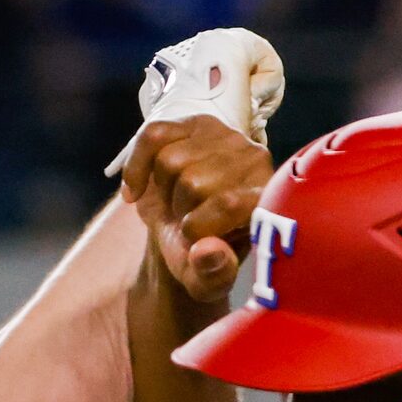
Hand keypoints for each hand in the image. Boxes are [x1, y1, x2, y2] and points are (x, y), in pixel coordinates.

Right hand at [118, 116, 273, 304]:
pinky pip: (152, 137)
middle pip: (192, 182)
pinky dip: (136, 167)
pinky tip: (139, 189)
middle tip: (185, 219)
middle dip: (177, 209)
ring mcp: (225, 136)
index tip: (193, 240)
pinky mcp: (195, 123)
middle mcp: (254, 160)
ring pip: (170, 159)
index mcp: (265, 201)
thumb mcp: (205, 279)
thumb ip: (211, 275)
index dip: (197, 227)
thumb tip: (206, 252)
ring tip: (175, 201)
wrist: (184, 229)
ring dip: (162, 189)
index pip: (229, 203)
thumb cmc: (200, 255)